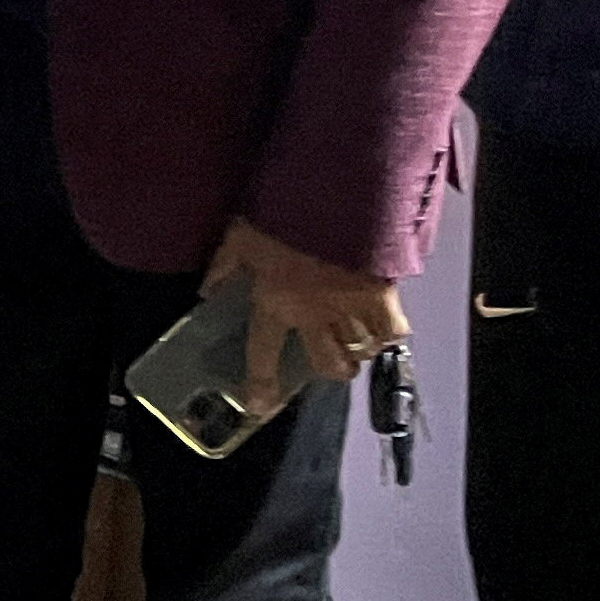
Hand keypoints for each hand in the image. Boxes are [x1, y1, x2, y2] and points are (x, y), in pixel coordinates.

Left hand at [203, 216, 404, 418]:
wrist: (333, 194)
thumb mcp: (238, 236)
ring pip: (359, 352)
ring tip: (358, 346)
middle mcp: (312, 316)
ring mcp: (350, 309)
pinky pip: (393, 331)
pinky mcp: (382, 296)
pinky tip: (383, 330)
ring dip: (358, 353)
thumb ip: (222, 267)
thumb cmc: (281, 214)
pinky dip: (389, 335)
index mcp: (274, 303)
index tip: (258, 406)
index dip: (259, 383)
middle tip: (329, 361)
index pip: (262, 352)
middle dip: (330, 370)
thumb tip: (206, 291)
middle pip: (326, 363)